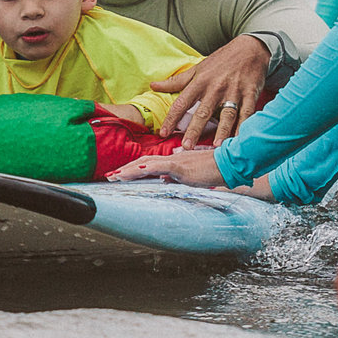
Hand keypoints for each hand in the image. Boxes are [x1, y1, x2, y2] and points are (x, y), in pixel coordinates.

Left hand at [110, 147, 224, 187]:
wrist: (228, 165)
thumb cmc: (213, 170)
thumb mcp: (190, 175)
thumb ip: (176, 176)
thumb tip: (164, 179)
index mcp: (173, 161)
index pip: (148, 164)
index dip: (132, 169)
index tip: (119, 176)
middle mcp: (171, 158)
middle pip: (143, 162)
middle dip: (125, 170)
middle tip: (109, 177)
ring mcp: (176, 161)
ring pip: (147, 164)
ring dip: (130, 170)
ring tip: (115, 177)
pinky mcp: (181, 167)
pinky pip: (161, 166)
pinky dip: (148, 168)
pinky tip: (137, 170)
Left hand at [151, 35, 271, 147]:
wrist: (250, 48)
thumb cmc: (221, 61)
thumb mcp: (198, 68)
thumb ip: (176, 81)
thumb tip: (153, 86)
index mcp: (200, 82)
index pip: (182, 102)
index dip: (171, 118)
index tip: (163, 133)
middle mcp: (216, 88)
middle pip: (203, 112)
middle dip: (195, 129)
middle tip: (187, 146)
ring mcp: (234, 91)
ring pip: (227, 114)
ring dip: (222, 130)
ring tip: (216, 146)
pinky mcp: (250, 94)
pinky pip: (247, 112)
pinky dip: (244, 126)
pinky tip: (240, 138)